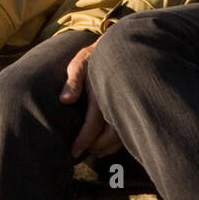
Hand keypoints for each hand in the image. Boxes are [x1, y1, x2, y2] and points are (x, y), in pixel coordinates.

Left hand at [61, 39, 120, 158]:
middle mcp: (117, 101)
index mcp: (101, 92)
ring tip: (91, 149)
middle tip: (80, 152)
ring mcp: (128, 106)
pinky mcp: (134, 108)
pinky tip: (104, 143)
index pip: (93, 124)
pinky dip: (116, 142)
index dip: (83, 141)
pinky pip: (128, 132)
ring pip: (120, 137)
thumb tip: (65, 100)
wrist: (121, 48)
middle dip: (95, 148)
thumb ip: (72, 80)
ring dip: (106, 147)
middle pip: (109, 136)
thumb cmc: (95, 56)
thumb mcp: (80, 62)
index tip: (73, 152)